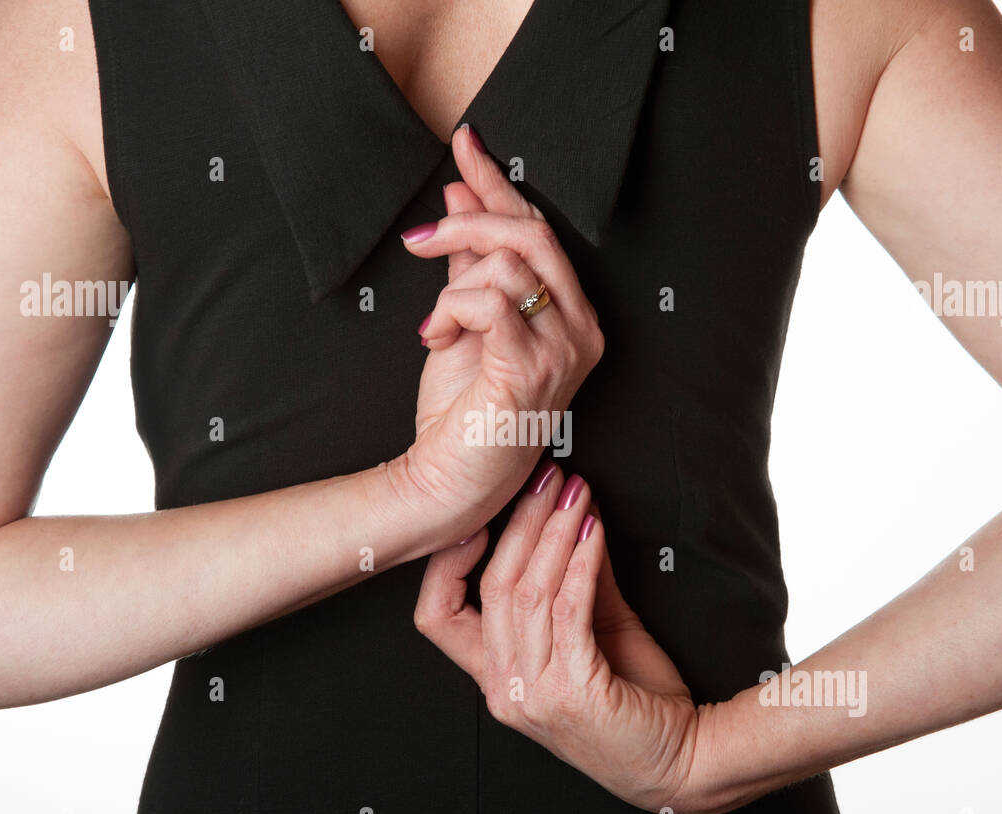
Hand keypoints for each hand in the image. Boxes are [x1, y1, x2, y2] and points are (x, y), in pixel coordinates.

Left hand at [396, 127, 603, 540]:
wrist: (448, 481)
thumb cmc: (462, 412)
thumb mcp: (465, 321)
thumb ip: (470, 262)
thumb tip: (461, 196)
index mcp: (572, 315)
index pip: (539, 231)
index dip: (498, 185)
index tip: (466, 146)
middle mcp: (582, 330)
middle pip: (532, 236)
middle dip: (468, 224)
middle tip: (420, 238)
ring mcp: (564, 352)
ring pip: (508, 266)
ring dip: (451, 286)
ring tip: (432, 325)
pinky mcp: (532, 370)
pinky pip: (492, 302)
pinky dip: (452, 310)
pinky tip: (436, 335)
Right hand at [413, 461, 704, 813]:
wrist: (685, 760)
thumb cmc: (639, 701)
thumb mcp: (598, 630)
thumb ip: (576, 580)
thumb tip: (570, 517)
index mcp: (496, 677)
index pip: (437, 615)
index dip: (446, 561)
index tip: (476, 510)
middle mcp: (504, 689)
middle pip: (490, 586)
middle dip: (519, 521)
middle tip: (544, 477)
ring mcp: (533, 695)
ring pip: (525, 593)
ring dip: (552, 532)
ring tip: (574, 492)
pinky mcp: (572, 692)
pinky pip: (567, 610)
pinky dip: (579, 562)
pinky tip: (594, 530)